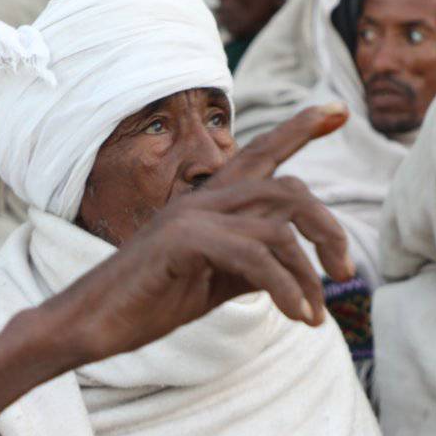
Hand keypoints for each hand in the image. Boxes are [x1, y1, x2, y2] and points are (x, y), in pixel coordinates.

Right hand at [38, 104, 353, 367]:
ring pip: (279, 226)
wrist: (88, 326)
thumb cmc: (144, 304)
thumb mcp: (211, 282)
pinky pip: (256, 257)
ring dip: (309, 274)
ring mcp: (191, 216)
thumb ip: (250, 266)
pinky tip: (296, 317)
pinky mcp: (184, 241)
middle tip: (348, 270)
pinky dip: (286, 290)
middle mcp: (202, 200)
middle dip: (328, 228)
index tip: (337, 109)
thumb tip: (295, 269)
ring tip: (316, 315)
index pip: (259, 156)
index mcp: (207, 204)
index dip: (299, 129)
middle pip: (288, 190)